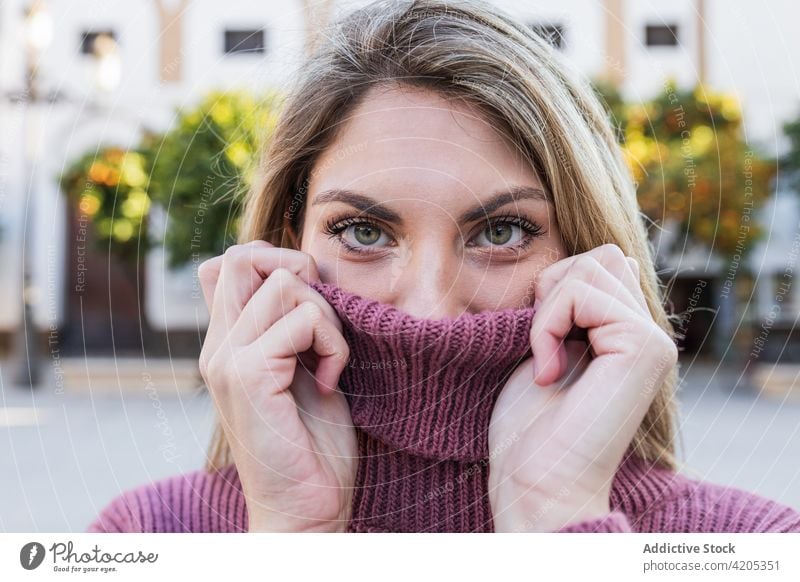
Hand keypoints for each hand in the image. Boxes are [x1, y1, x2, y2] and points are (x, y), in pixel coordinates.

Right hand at [198, 240, 356, 531]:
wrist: (305, 508)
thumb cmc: (310, 445)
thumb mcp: (301, 371)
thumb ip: (290, 328)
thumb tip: (305, 277)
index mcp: (227, 345)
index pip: (228, 264)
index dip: (272, 259)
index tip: (310, 302)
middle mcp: (218, 348)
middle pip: (245, 256)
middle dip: (301, 273)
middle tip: (322, 323)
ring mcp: (227, 360)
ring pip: (285, 283)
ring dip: (327, 317)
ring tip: (329, 362)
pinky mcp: (249, 375)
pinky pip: (304, 320)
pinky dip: (334, 345)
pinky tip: (331, 383)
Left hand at [488, 244, 677, 531]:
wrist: (535, 481)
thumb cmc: (529, 425)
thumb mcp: (545, 346)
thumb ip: (573, 304)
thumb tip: (603, 258)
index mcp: (627, 332)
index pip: (596, 261)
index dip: (553, 289)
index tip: (539, 344)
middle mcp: (648, 333)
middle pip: (596, 256)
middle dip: (550, 291)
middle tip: (541, 350)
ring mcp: (652, 340)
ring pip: (589, 266)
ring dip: (546, 310)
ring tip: (545, 362)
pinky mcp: (645, 347)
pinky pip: (580, 293)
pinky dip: (546, 325)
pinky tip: (548, 374)